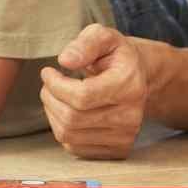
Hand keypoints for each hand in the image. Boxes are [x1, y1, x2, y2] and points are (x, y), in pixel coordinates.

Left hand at [40, 24, 147, 159]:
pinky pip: (74, 147)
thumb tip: (65, 60)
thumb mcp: (103, 37)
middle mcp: (131, 116)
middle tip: (48, 84)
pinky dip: (61, 129)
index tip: (47, 72)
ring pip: (69, 135)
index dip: (56, 85)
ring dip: (52, 114)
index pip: (82, 96)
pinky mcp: (117, 151)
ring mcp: (125, 137)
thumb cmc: (115, 55)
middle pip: (72, 118)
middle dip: (50, 98)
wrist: (139, 78)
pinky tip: (66, 111)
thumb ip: (85, 44)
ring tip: (55, 96)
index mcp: (129, 86)